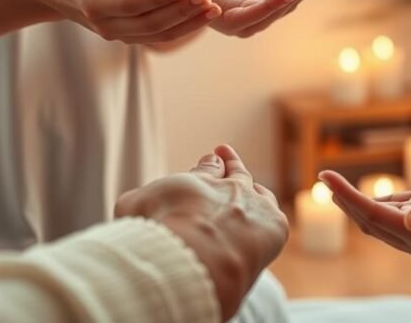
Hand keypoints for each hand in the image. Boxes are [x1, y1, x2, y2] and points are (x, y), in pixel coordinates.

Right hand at [28, 0, 221, 42]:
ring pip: (158, 34)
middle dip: (181, 11)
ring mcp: (118, 34)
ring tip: (214, 9)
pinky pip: (160, 36)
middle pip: (149, 23)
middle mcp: (106, 25)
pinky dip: (184, 28)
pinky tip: (205, 16)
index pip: (129, 3)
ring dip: (188, 23)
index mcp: (91, 4)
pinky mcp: (129, 35)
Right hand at [114, 145, 288, 319]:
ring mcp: (255, 206)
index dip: (209, 166)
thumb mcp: (134, 206)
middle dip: (229, 163)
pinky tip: (265, 218)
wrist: (196, 257)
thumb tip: (137, 202)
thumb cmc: (158, 233)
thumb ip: (137, 200)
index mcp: (198, 183)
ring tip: (252, 188)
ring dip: (254, 191)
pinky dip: (268, 216)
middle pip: (235, 173)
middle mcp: (229, 189)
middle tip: (223, 152)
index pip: (208, 169)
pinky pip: (274, 216)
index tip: (211, 159)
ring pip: (259, 193)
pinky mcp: (275, 227)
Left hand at [320, 164, 410, 280]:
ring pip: (383, 222)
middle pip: (370, 220)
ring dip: (360, 205)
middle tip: (324, 176)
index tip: (324, 175)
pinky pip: (402, 220)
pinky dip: (385, 207)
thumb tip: (409, 214)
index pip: (372, 214)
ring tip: (338, 185)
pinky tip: (379, 196)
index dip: (346, 194)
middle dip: (345, 199)